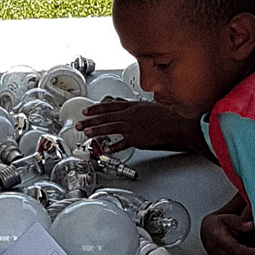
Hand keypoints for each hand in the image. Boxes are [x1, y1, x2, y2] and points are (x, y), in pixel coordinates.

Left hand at [78, 99, 195, 152]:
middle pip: (105, 117)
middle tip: (79, 124)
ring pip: (110, 128)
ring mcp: (132, 127)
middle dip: (90, 120)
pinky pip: (122, 143)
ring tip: (86, 133)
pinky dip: (113, 147)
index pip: (109, 105)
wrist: (176, 123)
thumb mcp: (146, 105)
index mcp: (132, 106)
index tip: (86, 110)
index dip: (95, 108)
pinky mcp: (137, 138)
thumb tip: (124, 105)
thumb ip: (132, 106)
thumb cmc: (164, 115)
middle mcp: (129, 115)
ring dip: (97, 131)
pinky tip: (105, 149)